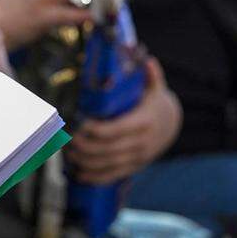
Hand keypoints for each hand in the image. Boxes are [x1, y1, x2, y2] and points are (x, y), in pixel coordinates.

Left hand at [66, 57, 181, 184]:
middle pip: (108, 149)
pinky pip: (114, 176)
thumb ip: (151, 75)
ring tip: (67, 154)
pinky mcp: (134, 166)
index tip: (78, 123)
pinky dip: (95, 177)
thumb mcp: (155, 87)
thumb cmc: (154, 101)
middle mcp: (141, 143)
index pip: (115, 130)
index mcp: (143, 122)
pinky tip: (79, 175)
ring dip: (85, 162)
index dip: (95, 129)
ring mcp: (138, 157)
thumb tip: (149, 60)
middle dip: (84, 146)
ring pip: (108, 165)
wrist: (170, 124)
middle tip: (65, 139)